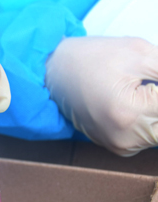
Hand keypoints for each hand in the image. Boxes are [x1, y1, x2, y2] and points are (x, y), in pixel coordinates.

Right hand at [46, 36, 157, 155]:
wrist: (54, 70)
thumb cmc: (94, 57)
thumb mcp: (141, 54)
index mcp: (130, 112)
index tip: (155, 84)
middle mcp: (125, 137)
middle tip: (149, 87)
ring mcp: (120, 145)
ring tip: (145, 93)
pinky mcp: (117, 147)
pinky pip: (150, 138)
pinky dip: (154, 122)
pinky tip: (144, 103)